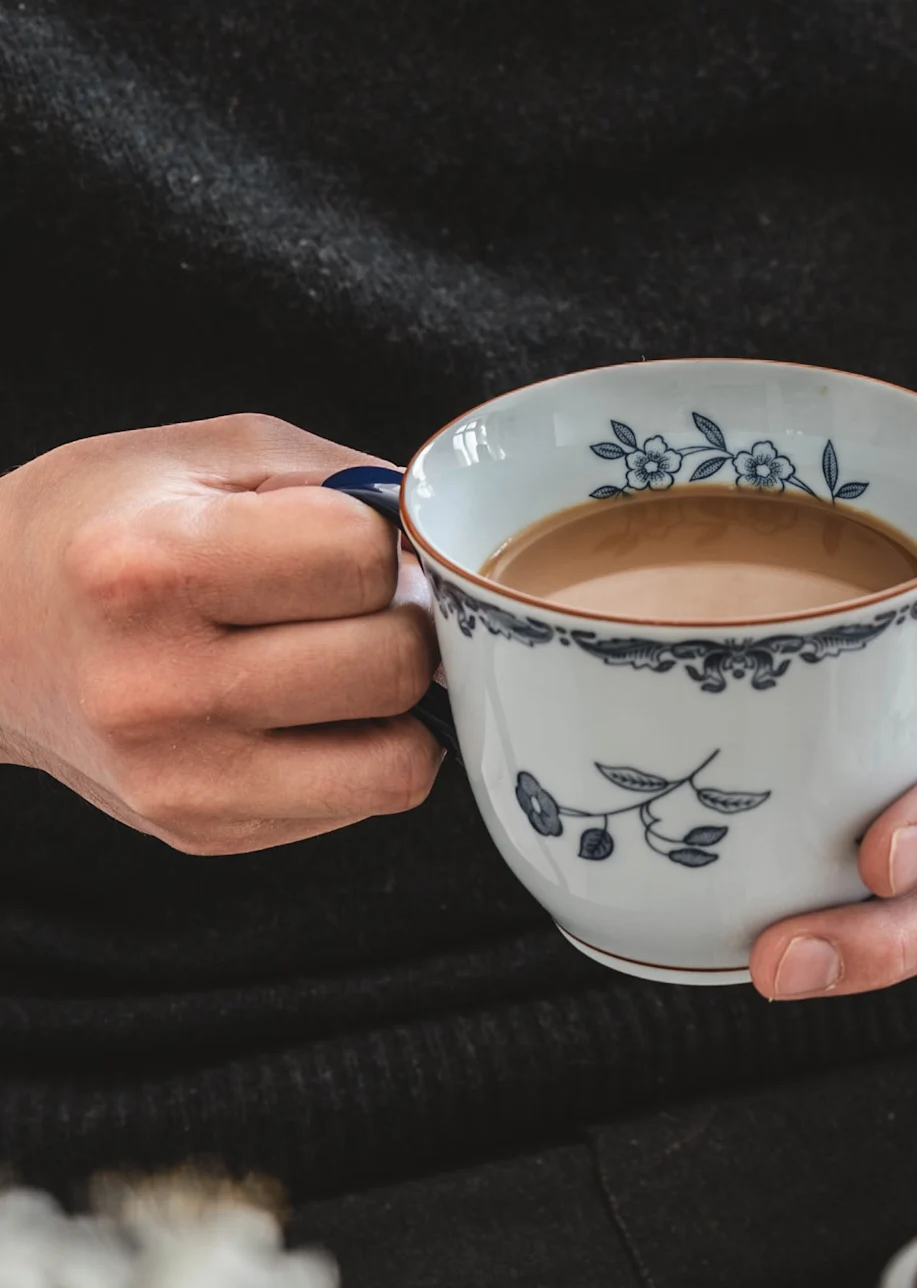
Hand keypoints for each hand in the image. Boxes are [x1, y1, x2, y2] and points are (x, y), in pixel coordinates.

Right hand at [0, 416, 441, 853]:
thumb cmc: (96, 529)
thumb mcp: (202, 456)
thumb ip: (338, 483)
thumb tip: (450, 541)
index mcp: (153, 565)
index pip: (364, 562)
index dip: (379, 541)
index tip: (345, 538)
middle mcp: (160, 685)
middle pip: (395, 665)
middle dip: (402, 621)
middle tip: (356, 604)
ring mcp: (181, 775)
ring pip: (401, 759)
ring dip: (398, 704)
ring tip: (342, 661)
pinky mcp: (202, 831)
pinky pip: (360, 803)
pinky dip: (359, 752)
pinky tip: (303, 711)